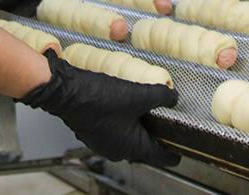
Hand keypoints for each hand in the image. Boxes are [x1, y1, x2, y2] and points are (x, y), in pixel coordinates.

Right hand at [19, 49, 180, 167]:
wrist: (66, 92)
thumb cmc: (98, 99)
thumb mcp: (138, 94)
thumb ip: (161, 96)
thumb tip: (173, 96)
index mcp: (132, 147)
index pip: (162, 158)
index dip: (175, 152)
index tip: (182, 147)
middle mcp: (116, 150)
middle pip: (144, 149)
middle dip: (155, 136)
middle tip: (166, 121)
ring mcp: (102, 143)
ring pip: (127, 139)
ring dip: (137, 128)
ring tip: (145, 110)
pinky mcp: (92, 132)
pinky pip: (113, 132)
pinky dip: (121, 123)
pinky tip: (123, 105)